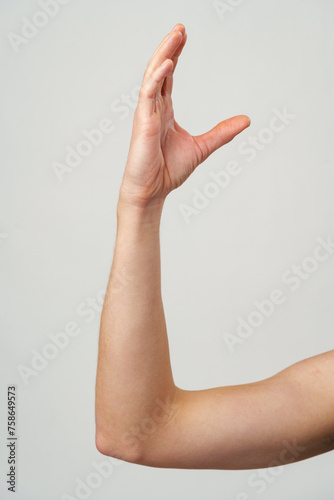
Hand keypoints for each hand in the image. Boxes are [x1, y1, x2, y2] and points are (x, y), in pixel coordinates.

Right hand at [119, 23, 250, 208]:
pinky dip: (158, 77)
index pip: (168, 77)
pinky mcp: (143, 122)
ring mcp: (147, 113)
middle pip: (160, 69)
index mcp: (164, 111)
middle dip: (170, 47)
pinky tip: (169, 62)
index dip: (176, 55)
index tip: (184, 38)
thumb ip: (222, 132)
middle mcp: (154, 108)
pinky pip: (149, 94)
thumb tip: (246, 121)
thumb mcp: (202, 147)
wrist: (152, 191)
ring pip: (153, 75)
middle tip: (181, 27)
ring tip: (176, 34)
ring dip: (164, 53)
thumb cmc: (168, 171)